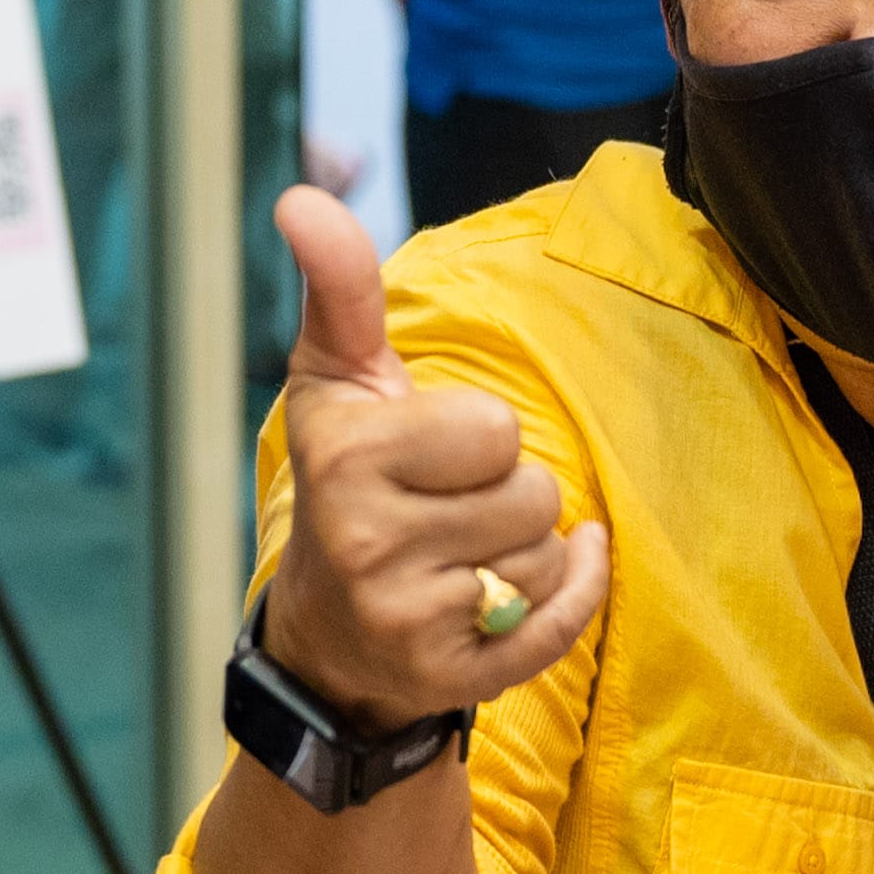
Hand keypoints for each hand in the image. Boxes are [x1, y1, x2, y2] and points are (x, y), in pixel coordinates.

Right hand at [254, 188, 606, 733]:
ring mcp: (407, 619)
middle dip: (507, 493)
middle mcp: (367, 544)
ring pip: (544, 557)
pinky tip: (538, 580)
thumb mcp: (337, 381)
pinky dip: (572, 594)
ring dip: (523, 550)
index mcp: (345, 459)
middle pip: (530, 494)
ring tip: (464, 554)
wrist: (328, 633)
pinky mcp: (451, 678)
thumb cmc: (348, 478)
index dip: (478, 434)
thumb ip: (339, 286)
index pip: (495, 427)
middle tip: (449, 508)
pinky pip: (561, 622)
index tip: (429, 453)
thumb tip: (301, 195)